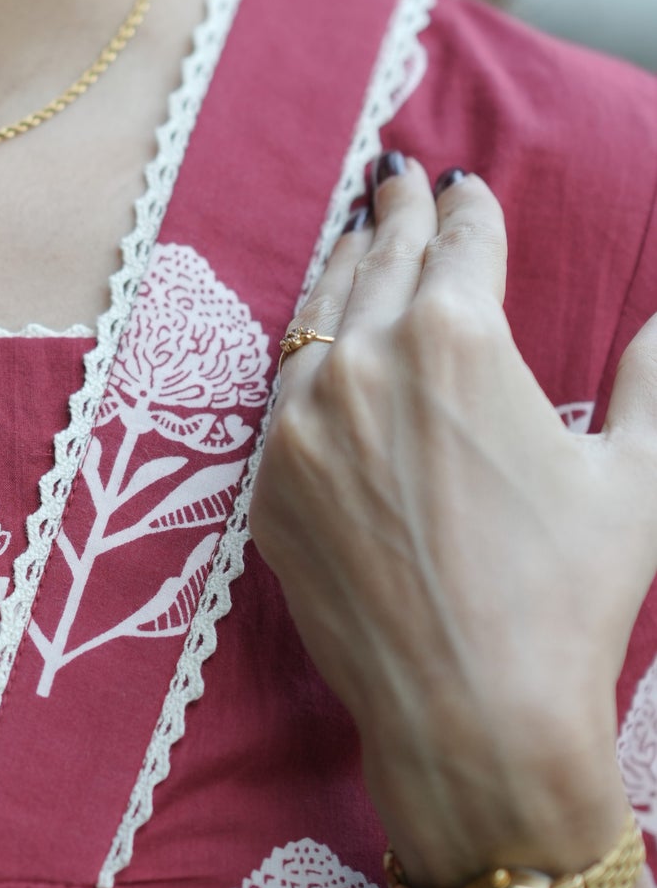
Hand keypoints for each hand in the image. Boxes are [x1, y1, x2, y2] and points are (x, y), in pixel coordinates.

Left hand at [249, 155, 656, 887]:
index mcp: (457, 336)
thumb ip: (650, 381)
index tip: (463, 186)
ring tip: (355, 234)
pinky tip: (319, 346)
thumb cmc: (566, 596)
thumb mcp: (636, 474)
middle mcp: (365, 362)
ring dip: (342, 269)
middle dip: (394, 213)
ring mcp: (302, 424)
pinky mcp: (269, 486)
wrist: (471, 711)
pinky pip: (285, 398)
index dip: (469, 209)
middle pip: (379, 261)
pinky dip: (308, 358)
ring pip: (319, 319)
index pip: (461, 241)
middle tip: (396, 176)